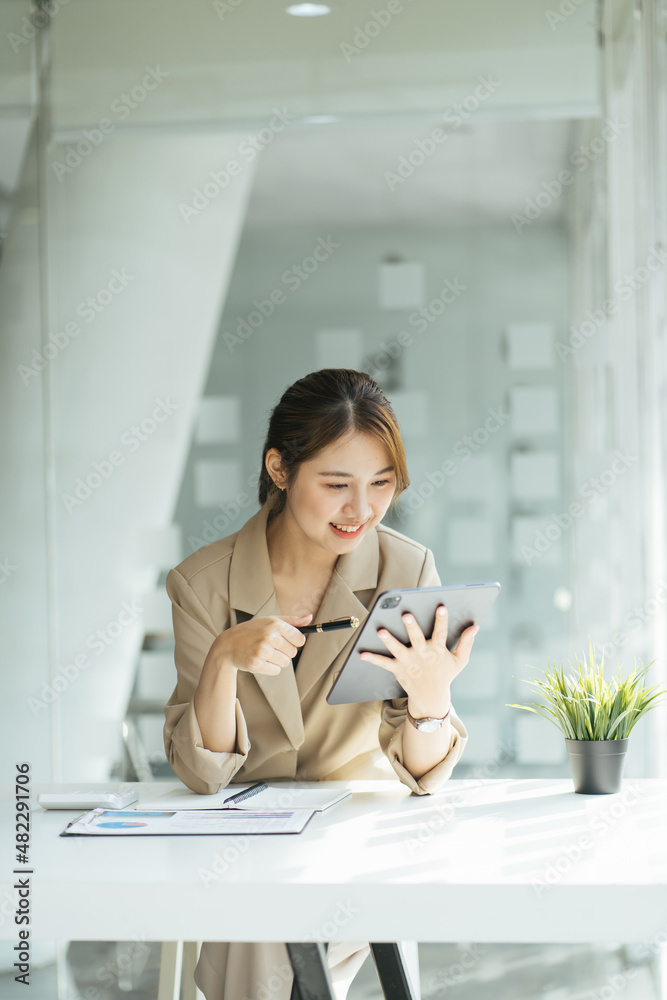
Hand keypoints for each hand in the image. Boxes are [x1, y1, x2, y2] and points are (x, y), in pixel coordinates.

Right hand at [212, 613, 311, 676]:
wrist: (228, 645)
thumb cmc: (252, 631)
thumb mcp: (269, 621)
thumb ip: (291, 621)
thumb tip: (310, 618)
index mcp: (274, 624)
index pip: (300, 639)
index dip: (294, 642)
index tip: (286, 640)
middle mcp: (269, 636)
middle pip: (293, 652)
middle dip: (284, 651)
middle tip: (270, 646)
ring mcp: (262, 651)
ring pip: (285, 662)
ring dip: (277, 660)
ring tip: (264, 653)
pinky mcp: (256, 664)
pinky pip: (276, 671)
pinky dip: (270, 668)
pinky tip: (259, 660)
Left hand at [359, 605, 478, 716]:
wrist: (431, 697)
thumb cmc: (445, 674)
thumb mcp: (459, 660)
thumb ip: (466, 643)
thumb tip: (475, 626)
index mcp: (437, 650)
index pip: (441, 633)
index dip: (441, 620)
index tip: (441, 606)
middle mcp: (421, 655)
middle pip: (416, 639)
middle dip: (411, 627)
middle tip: (405, 614)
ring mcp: (408, 662)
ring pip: (397, 649)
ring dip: (389, 640)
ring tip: (381, 630)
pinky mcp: (397, 669)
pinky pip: (383, 663)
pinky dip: (372, 659)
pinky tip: (361, 653)